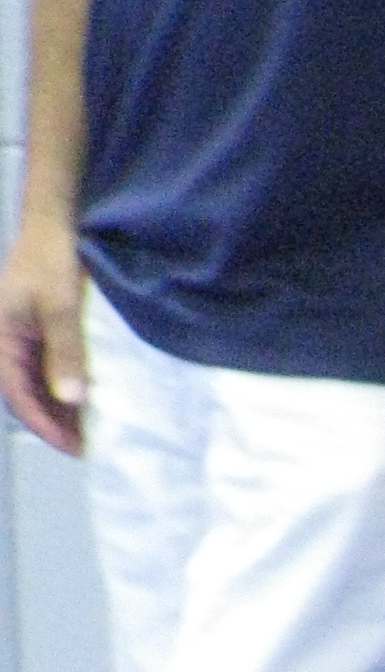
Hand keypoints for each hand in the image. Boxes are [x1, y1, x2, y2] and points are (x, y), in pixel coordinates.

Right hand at [0, 218, 85, 455]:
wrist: (54, 224)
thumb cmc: (53, 260)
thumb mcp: (61, 308)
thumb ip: (65, 352)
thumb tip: (70, 398)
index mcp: (1, 337)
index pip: (18, 395)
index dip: (45, 425)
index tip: (74, 448)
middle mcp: (6, 340)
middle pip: (25, 393)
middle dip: (53, 422)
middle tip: (86, 448)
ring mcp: (22, 335)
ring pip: (37, 383)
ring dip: (59, 408)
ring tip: (89, 433)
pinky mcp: (38, 328)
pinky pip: (47, 366)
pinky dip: (64, 387)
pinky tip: (86, 401)